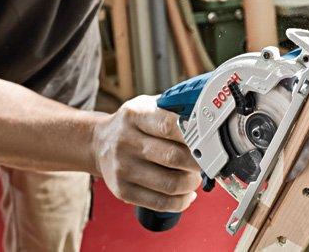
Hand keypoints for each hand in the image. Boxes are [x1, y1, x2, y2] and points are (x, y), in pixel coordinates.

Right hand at [92, 95, 201, 211]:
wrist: (99, 144)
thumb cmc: (132, 125)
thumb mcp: (146, 106)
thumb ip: (173, 109)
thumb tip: (207, 116)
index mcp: (134, 115)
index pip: (169, 125)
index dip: (194, 134)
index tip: (210, 140)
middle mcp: (125, 141)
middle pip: (174, 158)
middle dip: (198, 163)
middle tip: (207, 161)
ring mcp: (122, 168)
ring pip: (170, 184)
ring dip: (191, 183)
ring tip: (195, 177)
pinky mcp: (122, 190)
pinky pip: (160, 203)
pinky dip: (181, 201)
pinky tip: (186, 194)